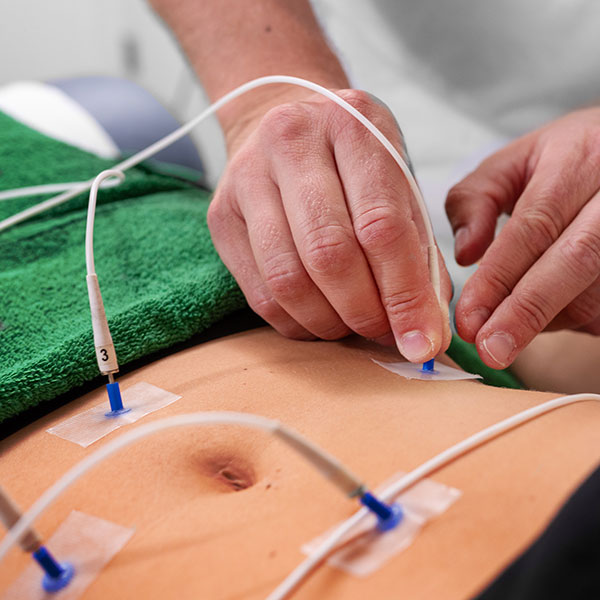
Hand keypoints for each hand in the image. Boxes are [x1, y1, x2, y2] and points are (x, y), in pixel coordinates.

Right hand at [208, 88, 451, 361]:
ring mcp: (247, 179)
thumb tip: (427, 330)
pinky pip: (258, 293)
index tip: (424, 342)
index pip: (382, 225)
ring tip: (351, 326)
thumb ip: (418, 251)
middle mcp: (291, 143)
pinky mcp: (221, 216)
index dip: (405, 294)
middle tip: (385, 334)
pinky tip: (317, 319)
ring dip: (328, 323)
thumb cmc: (351, 161)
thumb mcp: (397, 184)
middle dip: (364, 313)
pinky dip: (295, 323)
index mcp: (352, 126)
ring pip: (288, 280)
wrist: (283, 118)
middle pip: (329, 254)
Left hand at [446, 108, 599, 367]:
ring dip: (546, 319)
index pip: (534, 226)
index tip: (468, 320)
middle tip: (490, 350)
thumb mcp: (512, 163)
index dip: (499, 278)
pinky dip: (573, 317)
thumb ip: (474, 200)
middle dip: (527, 311)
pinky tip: (551, 313)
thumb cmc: (563, 163)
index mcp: (579, 159)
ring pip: (592, 290)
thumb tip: (464, 255)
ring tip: (509, 326)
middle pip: (575, 259)